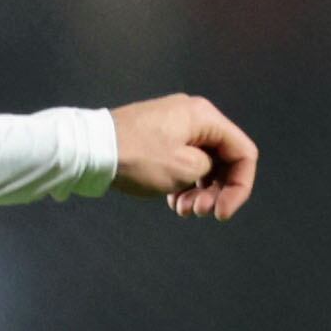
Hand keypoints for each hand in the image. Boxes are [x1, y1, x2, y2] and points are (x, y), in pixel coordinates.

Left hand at [109, 94, 257, 218]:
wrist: (88, 149)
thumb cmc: (138, 158)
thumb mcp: (185, 169)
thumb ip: (210, 169)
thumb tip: (205, 169)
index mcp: (204, 117)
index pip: (243, 153)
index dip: (240, 187)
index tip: (222, 213)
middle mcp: (192, 116)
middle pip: (223, 159)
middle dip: (215, 191)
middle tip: (198, 213)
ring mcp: (173, 126)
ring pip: (201, 163)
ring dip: (198, 191)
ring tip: (182, 210)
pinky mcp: (156, 138)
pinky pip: (182, 162)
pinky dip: (182, 183)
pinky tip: (172, 201)